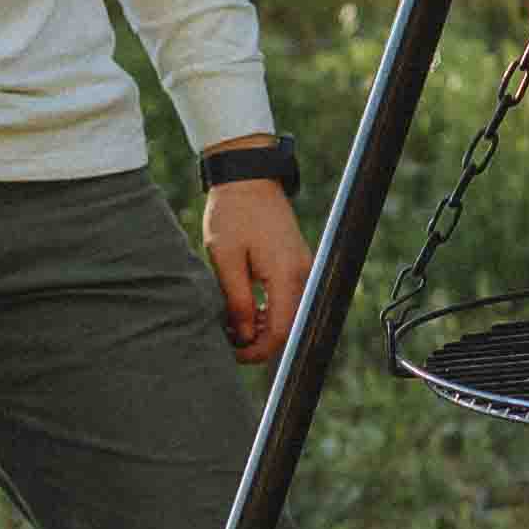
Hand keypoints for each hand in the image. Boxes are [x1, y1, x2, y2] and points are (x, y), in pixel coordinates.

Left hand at [202, 175, 309, 369]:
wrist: (248, 176)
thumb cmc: (233, 213)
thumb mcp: (225, 259)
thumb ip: (236, 301)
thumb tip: (243, 335)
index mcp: (285, 275)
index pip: (280, 332)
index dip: (257, 351)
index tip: (233, 352)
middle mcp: (302, 274)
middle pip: (288, 328)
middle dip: (260, 342)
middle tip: (229, 339)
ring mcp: (303, 268)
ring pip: (289, 315)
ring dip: (264, 327)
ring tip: (234, 323)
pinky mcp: (297, 263)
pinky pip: (289, 299)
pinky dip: (270, 311)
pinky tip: (247, 308)